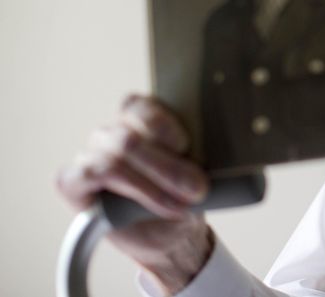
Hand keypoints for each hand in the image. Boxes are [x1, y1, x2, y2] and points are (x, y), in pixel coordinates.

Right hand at [56, 94, 212, 293]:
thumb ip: (208, 151)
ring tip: (180, 205)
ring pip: (115, 159)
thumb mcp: (202, 168)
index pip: (138, 105)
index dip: (162, 124)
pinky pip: (91, 176)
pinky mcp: (72, 182)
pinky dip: (127, 192)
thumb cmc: (183, 194)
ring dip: (152, 185)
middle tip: (198, 188)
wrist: (169, 235)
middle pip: (130, 138)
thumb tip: (238, 149)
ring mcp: (89, 155)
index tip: (186, 146)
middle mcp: (111, 132)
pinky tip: (147, 208)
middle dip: (168, 166)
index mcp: (138, 118)